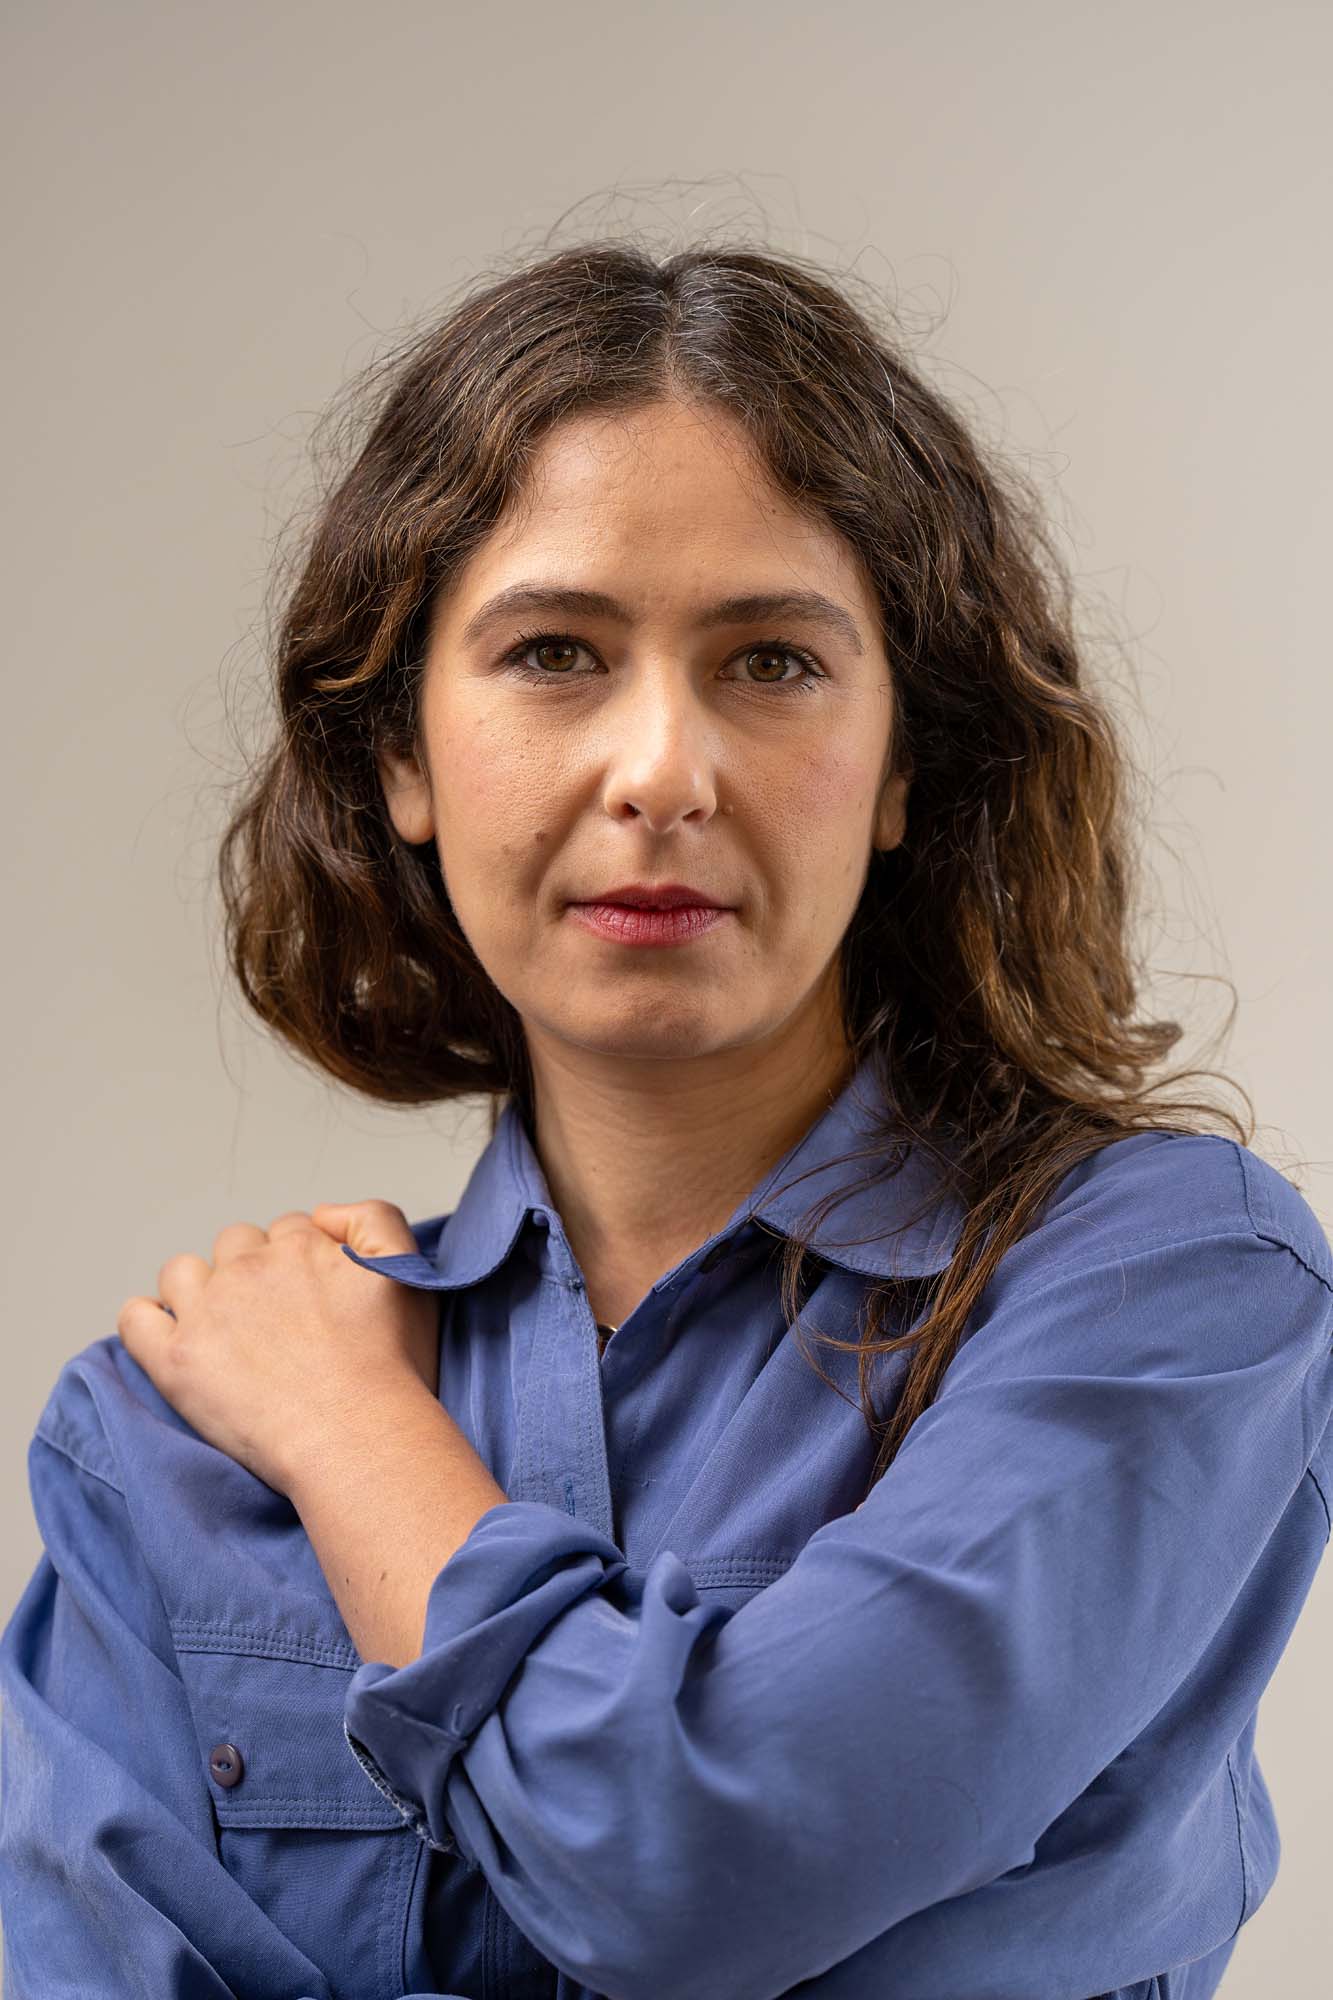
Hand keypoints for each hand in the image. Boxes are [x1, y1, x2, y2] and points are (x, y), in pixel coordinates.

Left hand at [116, 1200, 440, 1496]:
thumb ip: (376, 1219)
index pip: (288, 1230)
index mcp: (303, 1245)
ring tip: (223, 1332)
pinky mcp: (177, 1359)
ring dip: (197, 1291)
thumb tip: (324, 1212)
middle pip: (234, 1246)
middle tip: (272, 1322)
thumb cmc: (389, 1369)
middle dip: (249, 1272)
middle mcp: (251, 1269)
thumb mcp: (409, 1273)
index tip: (308, 1299)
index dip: (299, 1262)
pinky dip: (147, 1321)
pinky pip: (136, 1319)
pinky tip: (171, 1339)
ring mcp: (209, 1312)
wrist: (359, 1436)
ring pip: (182, 1273)